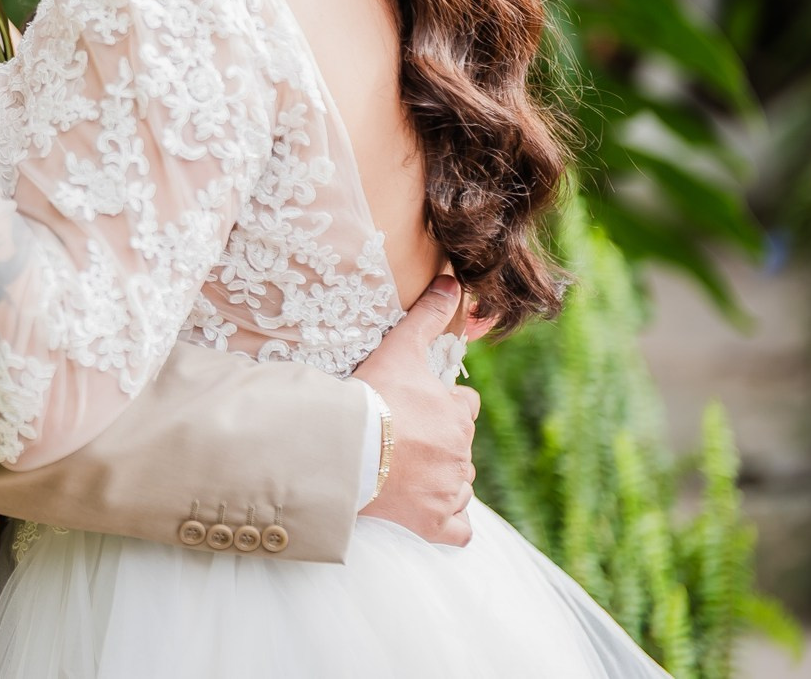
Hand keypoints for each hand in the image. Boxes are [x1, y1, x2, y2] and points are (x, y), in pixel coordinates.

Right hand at [352, 274, 482, 545]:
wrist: (346, 447)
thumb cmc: (373, 395)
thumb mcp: (401, 348)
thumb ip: (428, 315)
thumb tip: (452, 280)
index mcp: (457, 413)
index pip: (464, 408)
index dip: (443, 407)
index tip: (417, 409)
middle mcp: (461, 453)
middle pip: (459, 448)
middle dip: (439, 445)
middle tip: (403, 441)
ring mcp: (449, 490)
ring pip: (458, 485)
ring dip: (441, 480)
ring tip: (405, 472)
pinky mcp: (434, 522)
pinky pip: (458, 530)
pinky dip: (450, 524)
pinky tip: (431, 514)